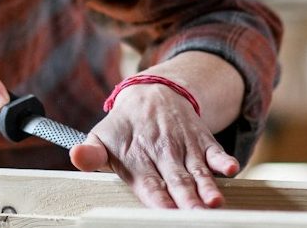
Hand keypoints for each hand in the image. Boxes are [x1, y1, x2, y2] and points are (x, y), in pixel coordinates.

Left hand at [69, 83, 238, 208]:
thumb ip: (91, 154)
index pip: (147, 184)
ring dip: (206, 185)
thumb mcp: (102, 137)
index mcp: (137, 158)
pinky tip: (231, 168)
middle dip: (186, 200)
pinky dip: (223, 159)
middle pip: (176, 181)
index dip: (156, 198)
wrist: (152, 91)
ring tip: (214, 201)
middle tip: (195, 217)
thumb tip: (75, 157)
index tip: (164, 213)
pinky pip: (215, 150)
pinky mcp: (202, 140)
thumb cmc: (124, 127)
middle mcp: (162, 153)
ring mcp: (184, 146)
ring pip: (197, 170)